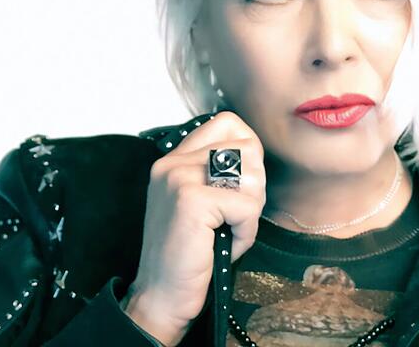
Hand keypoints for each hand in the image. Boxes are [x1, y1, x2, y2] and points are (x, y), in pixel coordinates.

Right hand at [122, 111, 265, 345]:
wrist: (162, 295)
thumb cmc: (190, 252)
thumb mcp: (201, 202)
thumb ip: (219, 172)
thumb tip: (255, 154)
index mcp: (174, 159)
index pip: (228, 122)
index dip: (249, 150)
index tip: (240, 184)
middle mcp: (174, 162)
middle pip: (249, 148)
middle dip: (255, 186)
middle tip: (234, 217)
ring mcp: (180, 178)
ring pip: (253, 177)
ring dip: (250, 212)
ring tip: (226, 231)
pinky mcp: (192, 200)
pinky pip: (248, 207)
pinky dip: (246, 232)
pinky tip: (225, 244)